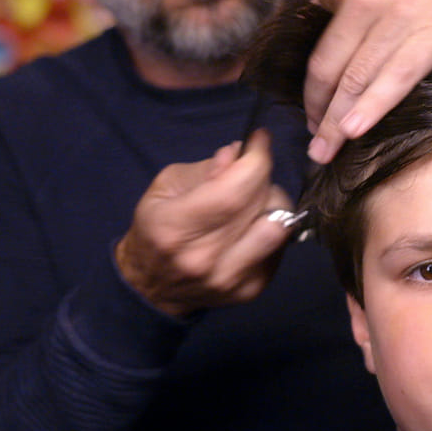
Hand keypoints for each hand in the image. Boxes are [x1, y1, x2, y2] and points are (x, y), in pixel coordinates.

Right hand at [114, 130, 295, 316]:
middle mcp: (206, 258)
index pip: (233, 191)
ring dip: (272, 204)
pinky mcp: (252, 290)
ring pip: (280, 227)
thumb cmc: (156, 229)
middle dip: (262, 177)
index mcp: (176, 228)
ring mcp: (232, 279)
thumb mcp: (165, 188)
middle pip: (262, 205)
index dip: (256, 160)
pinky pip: (280, 247)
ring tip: (254, 201)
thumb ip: (205, 170)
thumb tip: (239, 154)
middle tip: (249, 172)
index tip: (260, 140)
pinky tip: (251, 226)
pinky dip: (270, 228)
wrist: (151, 287)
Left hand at [303, 0, 431, 162]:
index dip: (311, 85)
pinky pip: (392, 81)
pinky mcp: (431, 37)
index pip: (316, 44)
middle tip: (313, 143)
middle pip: (326, 69)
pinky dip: (369, 109)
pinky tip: (353, 132)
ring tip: (326, 152)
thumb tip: (337, 36)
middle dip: (316, 113)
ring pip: (353, 81)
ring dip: (335, 124)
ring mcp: (394, 19)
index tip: (312, 110)